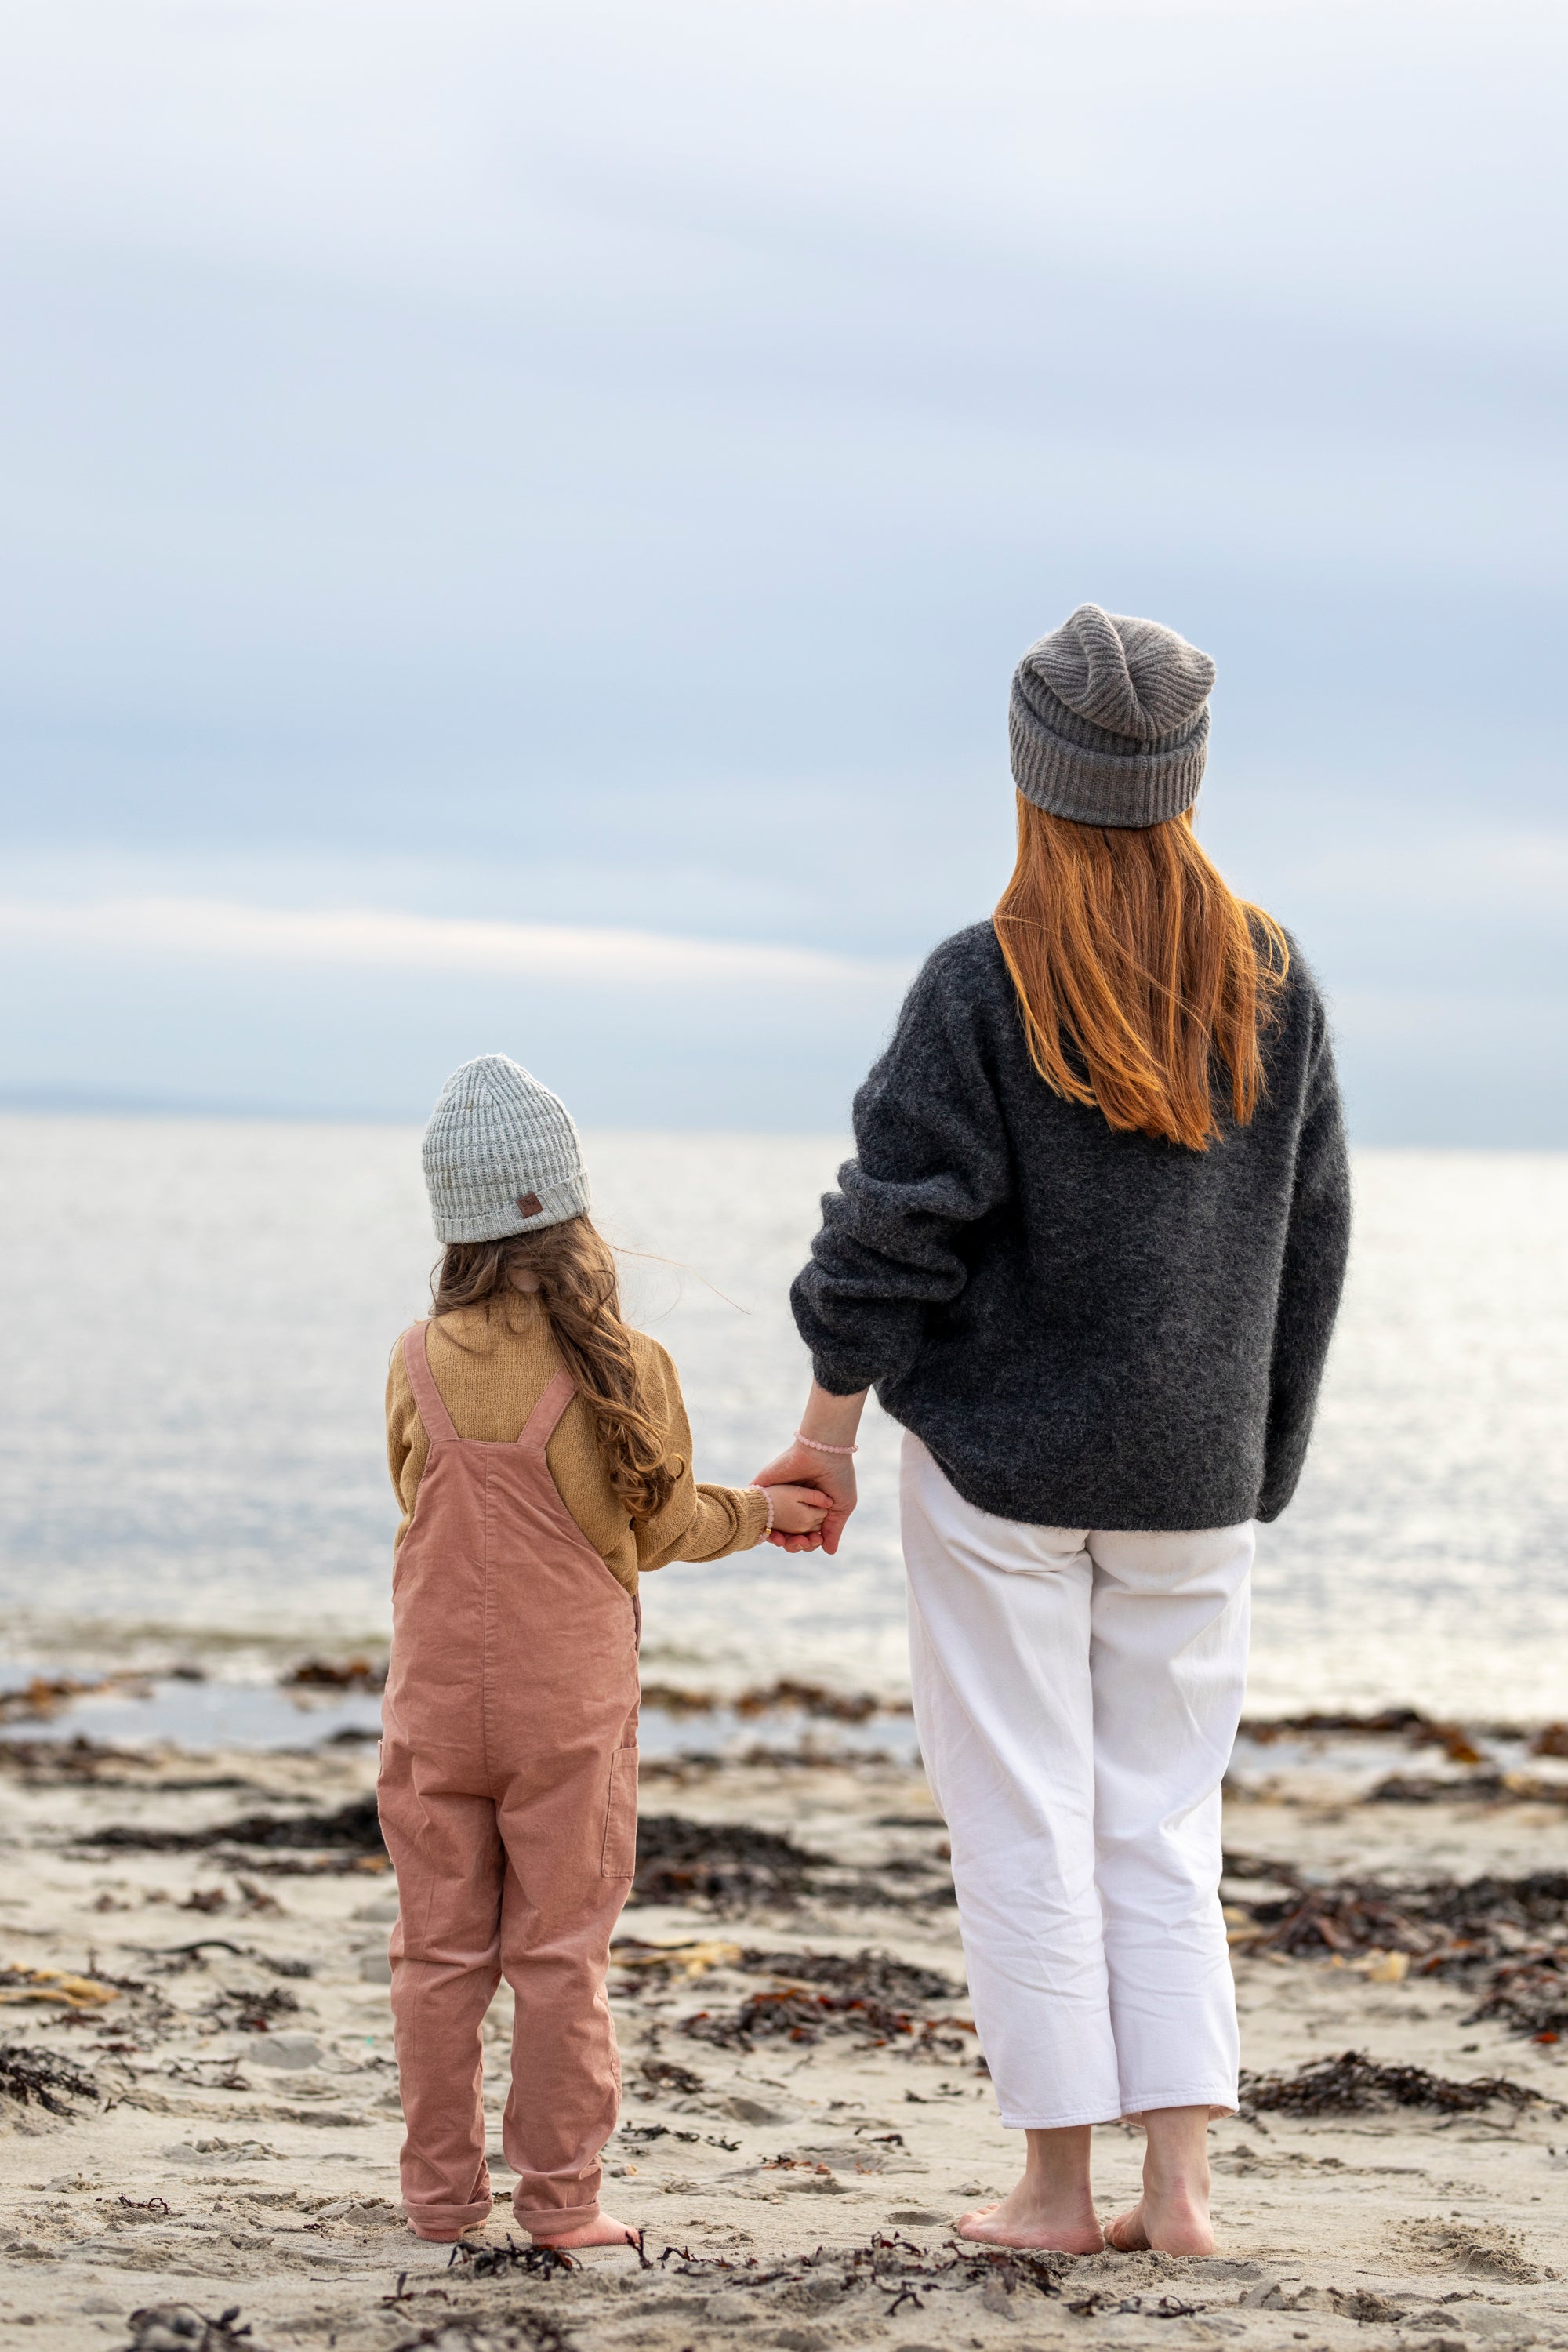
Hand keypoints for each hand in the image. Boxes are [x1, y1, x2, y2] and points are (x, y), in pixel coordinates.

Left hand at [751, 1440, 856, 1554]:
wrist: (824, 1451)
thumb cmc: (838, 1476)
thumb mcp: (841, 1506)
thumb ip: (833, 1529)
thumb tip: (828, 1551)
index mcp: (811, 1508)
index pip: (805, 1535)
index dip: (809, 1543)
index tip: (815, 1540)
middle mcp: (794, 1504)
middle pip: (788, 1535)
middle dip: (795, 1545)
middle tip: (803, 1542)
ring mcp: (778, 1498)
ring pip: (772, 1528)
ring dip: (779, 1541)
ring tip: (788, 1541)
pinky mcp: (765, 1489)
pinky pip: (756, 1513)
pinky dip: (761, 1527)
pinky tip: (771, 1533)